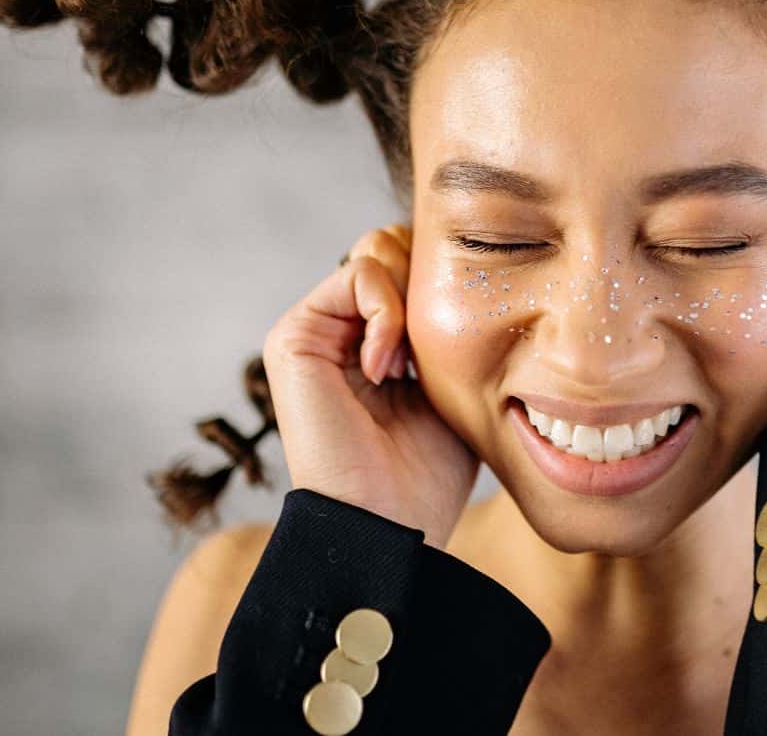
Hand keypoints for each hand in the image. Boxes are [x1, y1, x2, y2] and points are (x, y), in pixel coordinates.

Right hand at [262, 223, 478, 545]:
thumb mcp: (456, 384)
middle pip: (396, 245)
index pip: (416, 263)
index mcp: (376, 339)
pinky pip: (358, 274)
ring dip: (411, 303)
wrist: (388, 522)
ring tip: (407, 367)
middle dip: (429, 283)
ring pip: (380, 251)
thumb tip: (471, 271)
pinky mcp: (294, 336)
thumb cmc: (428, 471)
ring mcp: (316, 329)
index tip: (461, 341)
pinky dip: (388, 312)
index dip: (449, 282)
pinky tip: (386, 367)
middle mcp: (342, 328)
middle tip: (433, 350)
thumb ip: (451, 328)